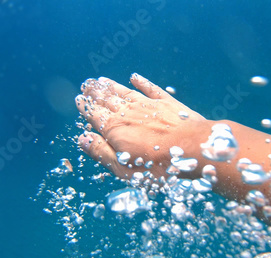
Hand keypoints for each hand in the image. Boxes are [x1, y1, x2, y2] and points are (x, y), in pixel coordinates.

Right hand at [75, 74, 209, 178]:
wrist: (191, 150)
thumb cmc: (155, 165)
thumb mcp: (122, 167)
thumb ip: (101, 152)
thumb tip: (82, 138)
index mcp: (114, 129)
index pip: (95, 114)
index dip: (85, 107)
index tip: (78, 99)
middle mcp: (127, 113)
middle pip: (107, 100)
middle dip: (95, 92)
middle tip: (86, 84)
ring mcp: (148, 105)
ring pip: (125, 92)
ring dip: (112, 86)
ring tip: (101, 80)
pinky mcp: (167, 104)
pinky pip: (151, 89)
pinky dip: (142, 82)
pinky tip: (134, 77)